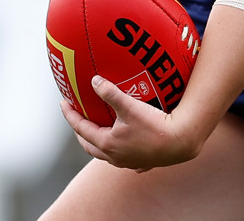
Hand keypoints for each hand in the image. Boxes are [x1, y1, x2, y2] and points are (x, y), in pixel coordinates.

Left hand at [60, 76, 199, 170]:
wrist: (180, 142)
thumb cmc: (154, 125)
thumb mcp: (130, 106)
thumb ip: (110, 93)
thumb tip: (94, 81)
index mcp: (108, 143)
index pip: (81, 129)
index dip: (70, 115)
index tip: (63, 102)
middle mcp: (115, 157)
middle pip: (90, 145)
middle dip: (80, 131)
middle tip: (77, 116)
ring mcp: (128, 162)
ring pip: (106, 153)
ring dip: (98, 141)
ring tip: (98, 128)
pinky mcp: (142, 163)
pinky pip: (125, 157)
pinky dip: (119, 149)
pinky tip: (125, 143)